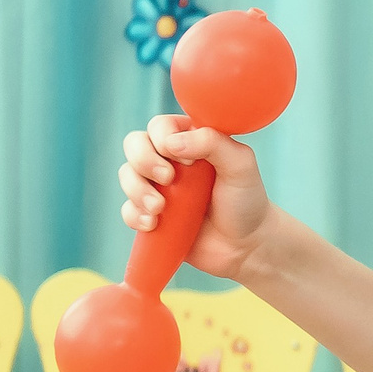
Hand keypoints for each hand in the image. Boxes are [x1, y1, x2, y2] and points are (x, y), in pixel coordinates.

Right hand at [118, 117, 271, 279]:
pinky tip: (154, 224)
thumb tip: (173, 143)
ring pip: (127, 175)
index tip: (188, 162)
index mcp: (191, 139)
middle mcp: (170, 159)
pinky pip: (127, 209)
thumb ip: (214, 142)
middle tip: (168, 179)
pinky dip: (135, 215)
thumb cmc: (246, 200)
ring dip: (137, 190)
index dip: (164, 139)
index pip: (160, 126)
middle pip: (134, 144)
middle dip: (143, 160)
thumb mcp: (240, 165)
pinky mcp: (151, 214)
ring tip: (160, 208)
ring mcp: (158, 187)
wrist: (245, 245)